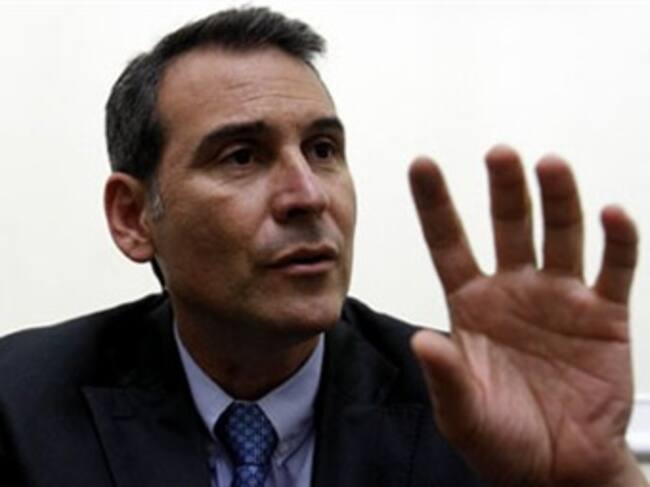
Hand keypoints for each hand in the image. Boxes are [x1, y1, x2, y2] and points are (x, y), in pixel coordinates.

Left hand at [409, 145, 645, 485]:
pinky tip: (611, 215)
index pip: (448, 243)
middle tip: (499, 154)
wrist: (561, 469)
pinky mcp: (605, 315)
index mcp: (471, 304)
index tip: (421, 163)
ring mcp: (560, 298)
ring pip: (560, 234)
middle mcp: (513, 290)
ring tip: (549, 165)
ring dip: (557, 199)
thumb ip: (447, 378)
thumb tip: (423, 342)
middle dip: (504, 189)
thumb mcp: (464, 415)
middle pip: (508, 225)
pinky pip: (612, 269)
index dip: (435, 204)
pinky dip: (616, 241)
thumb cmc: (504, 440)